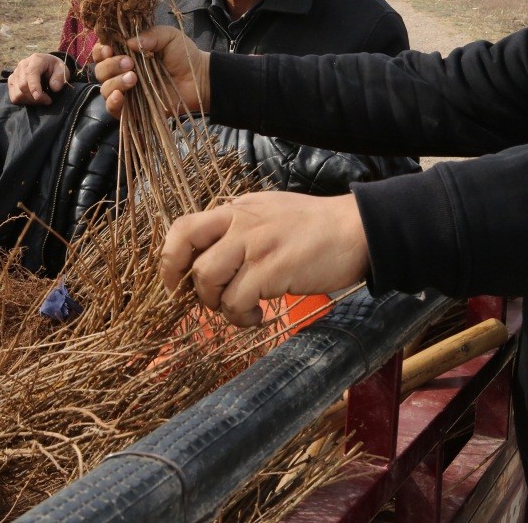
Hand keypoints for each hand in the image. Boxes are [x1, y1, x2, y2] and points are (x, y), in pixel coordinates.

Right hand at [7, 53, 70, 104]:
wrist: (46, 64)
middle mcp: (22, 65)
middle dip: (35, 97)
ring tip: (41, 98)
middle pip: (23, 86)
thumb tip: (54, 88)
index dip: (34, 86)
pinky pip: (14, 96)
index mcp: (36, 59)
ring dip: (30, 101)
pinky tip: (32, 98)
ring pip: (17, 93)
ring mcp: (15, 73)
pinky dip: (23, 101)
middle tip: (48, 100)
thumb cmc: (54, 68)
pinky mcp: (11, 81)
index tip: (38, 97)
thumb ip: (60, 77)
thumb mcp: (62, 69)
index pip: (31, 73)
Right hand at [93, 26, 210, 117]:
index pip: (102, 51)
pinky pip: (113, 109)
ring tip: (133, 78)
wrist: (199, 79)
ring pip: (105, 88)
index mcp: (126, 52)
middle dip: (110, 65)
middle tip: (129, 63)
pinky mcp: (133, 110)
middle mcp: (121, 72)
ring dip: (114, 82)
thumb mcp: (169, 37)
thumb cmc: (184, 56)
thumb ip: (151, 35)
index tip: (109, 48)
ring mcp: (126, 91)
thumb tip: (130, 42)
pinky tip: (120, 96)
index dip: (101, 50)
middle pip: (100, 70)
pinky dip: (112, 103)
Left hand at [161, 191, 369, 326]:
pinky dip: (241, 317)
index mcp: (237, 209)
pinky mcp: (271, 268)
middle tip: (204, 302)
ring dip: (218, 304)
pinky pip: (236, 301)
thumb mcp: (271, 214)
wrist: (357, 229)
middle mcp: (240, 222)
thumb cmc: (317, 227)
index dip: (170, 257)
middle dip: (185, 283)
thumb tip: (216, 256)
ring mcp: (254, 244)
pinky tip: (259, 316)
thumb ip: (242, 228)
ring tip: (242, 310)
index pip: (184, 226)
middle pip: (186, 249)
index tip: (175, 281)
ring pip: (207, 278)